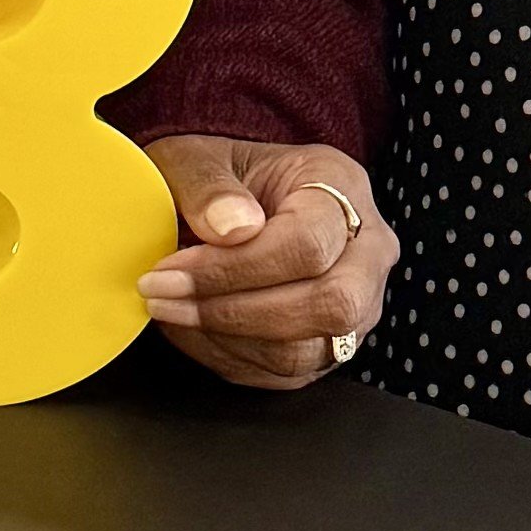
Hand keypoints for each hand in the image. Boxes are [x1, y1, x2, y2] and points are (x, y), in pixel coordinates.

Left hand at [139, 137, 393, 392]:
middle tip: (164, 296)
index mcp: (341, 185)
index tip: (169, 270)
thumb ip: (208, 185)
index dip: (233, 267)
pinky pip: (288, 373)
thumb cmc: (216, 178)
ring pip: (306, 349)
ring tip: (169, 308)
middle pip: (328, 304)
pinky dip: (229, 356)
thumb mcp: (196, 158)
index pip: (308, 243)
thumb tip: (232, 227)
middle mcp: (366, 249)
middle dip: (234, 311)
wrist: (226, 203)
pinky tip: (190, 326)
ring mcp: (357, 303)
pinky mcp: (331, 345)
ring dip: (225, 338)